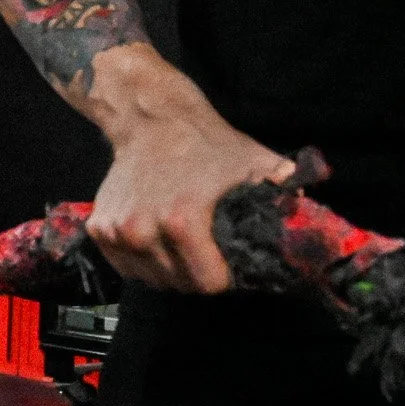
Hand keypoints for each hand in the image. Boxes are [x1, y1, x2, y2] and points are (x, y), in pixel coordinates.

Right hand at [89, 110, 293, 292]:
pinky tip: (155, 241)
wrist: (151, 121)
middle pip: (178, 284)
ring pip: (149, 279)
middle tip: (207, 255)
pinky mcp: (99, 229)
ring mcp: (116, 231)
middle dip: (196, 275)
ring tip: (181, 248)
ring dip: (168, 271)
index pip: (207, 283)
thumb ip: (285, 195)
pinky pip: (124, 266)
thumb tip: (305, 226)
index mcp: (182, 221)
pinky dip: (140, 262)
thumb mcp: (253, 164)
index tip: (228, 263)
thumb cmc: (203, 143)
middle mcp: (143, 230)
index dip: (224, 277)